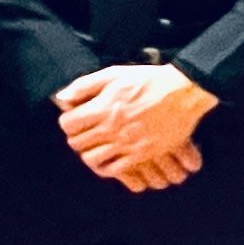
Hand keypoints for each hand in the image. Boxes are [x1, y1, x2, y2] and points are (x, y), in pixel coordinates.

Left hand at [55, 66, 218, 184]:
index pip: (69, 124)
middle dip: (77, 139)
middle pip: (78, 143)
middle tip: (84, 135)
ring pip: (93, 159)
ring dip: (90, 154)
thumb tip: (62, 98)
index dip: (68, 123)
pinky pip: (117, 170)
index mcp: (102, 108)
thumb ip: (85, 86)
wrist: (182, 91)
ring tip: (96, 148)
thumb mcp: (113, 74)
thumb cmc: (147, 80)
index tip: (74, 121)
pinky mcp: (143, 154)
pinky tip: (111, 160)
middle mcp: (111, 128)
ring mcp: (127, 143)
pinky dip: (109, 168)